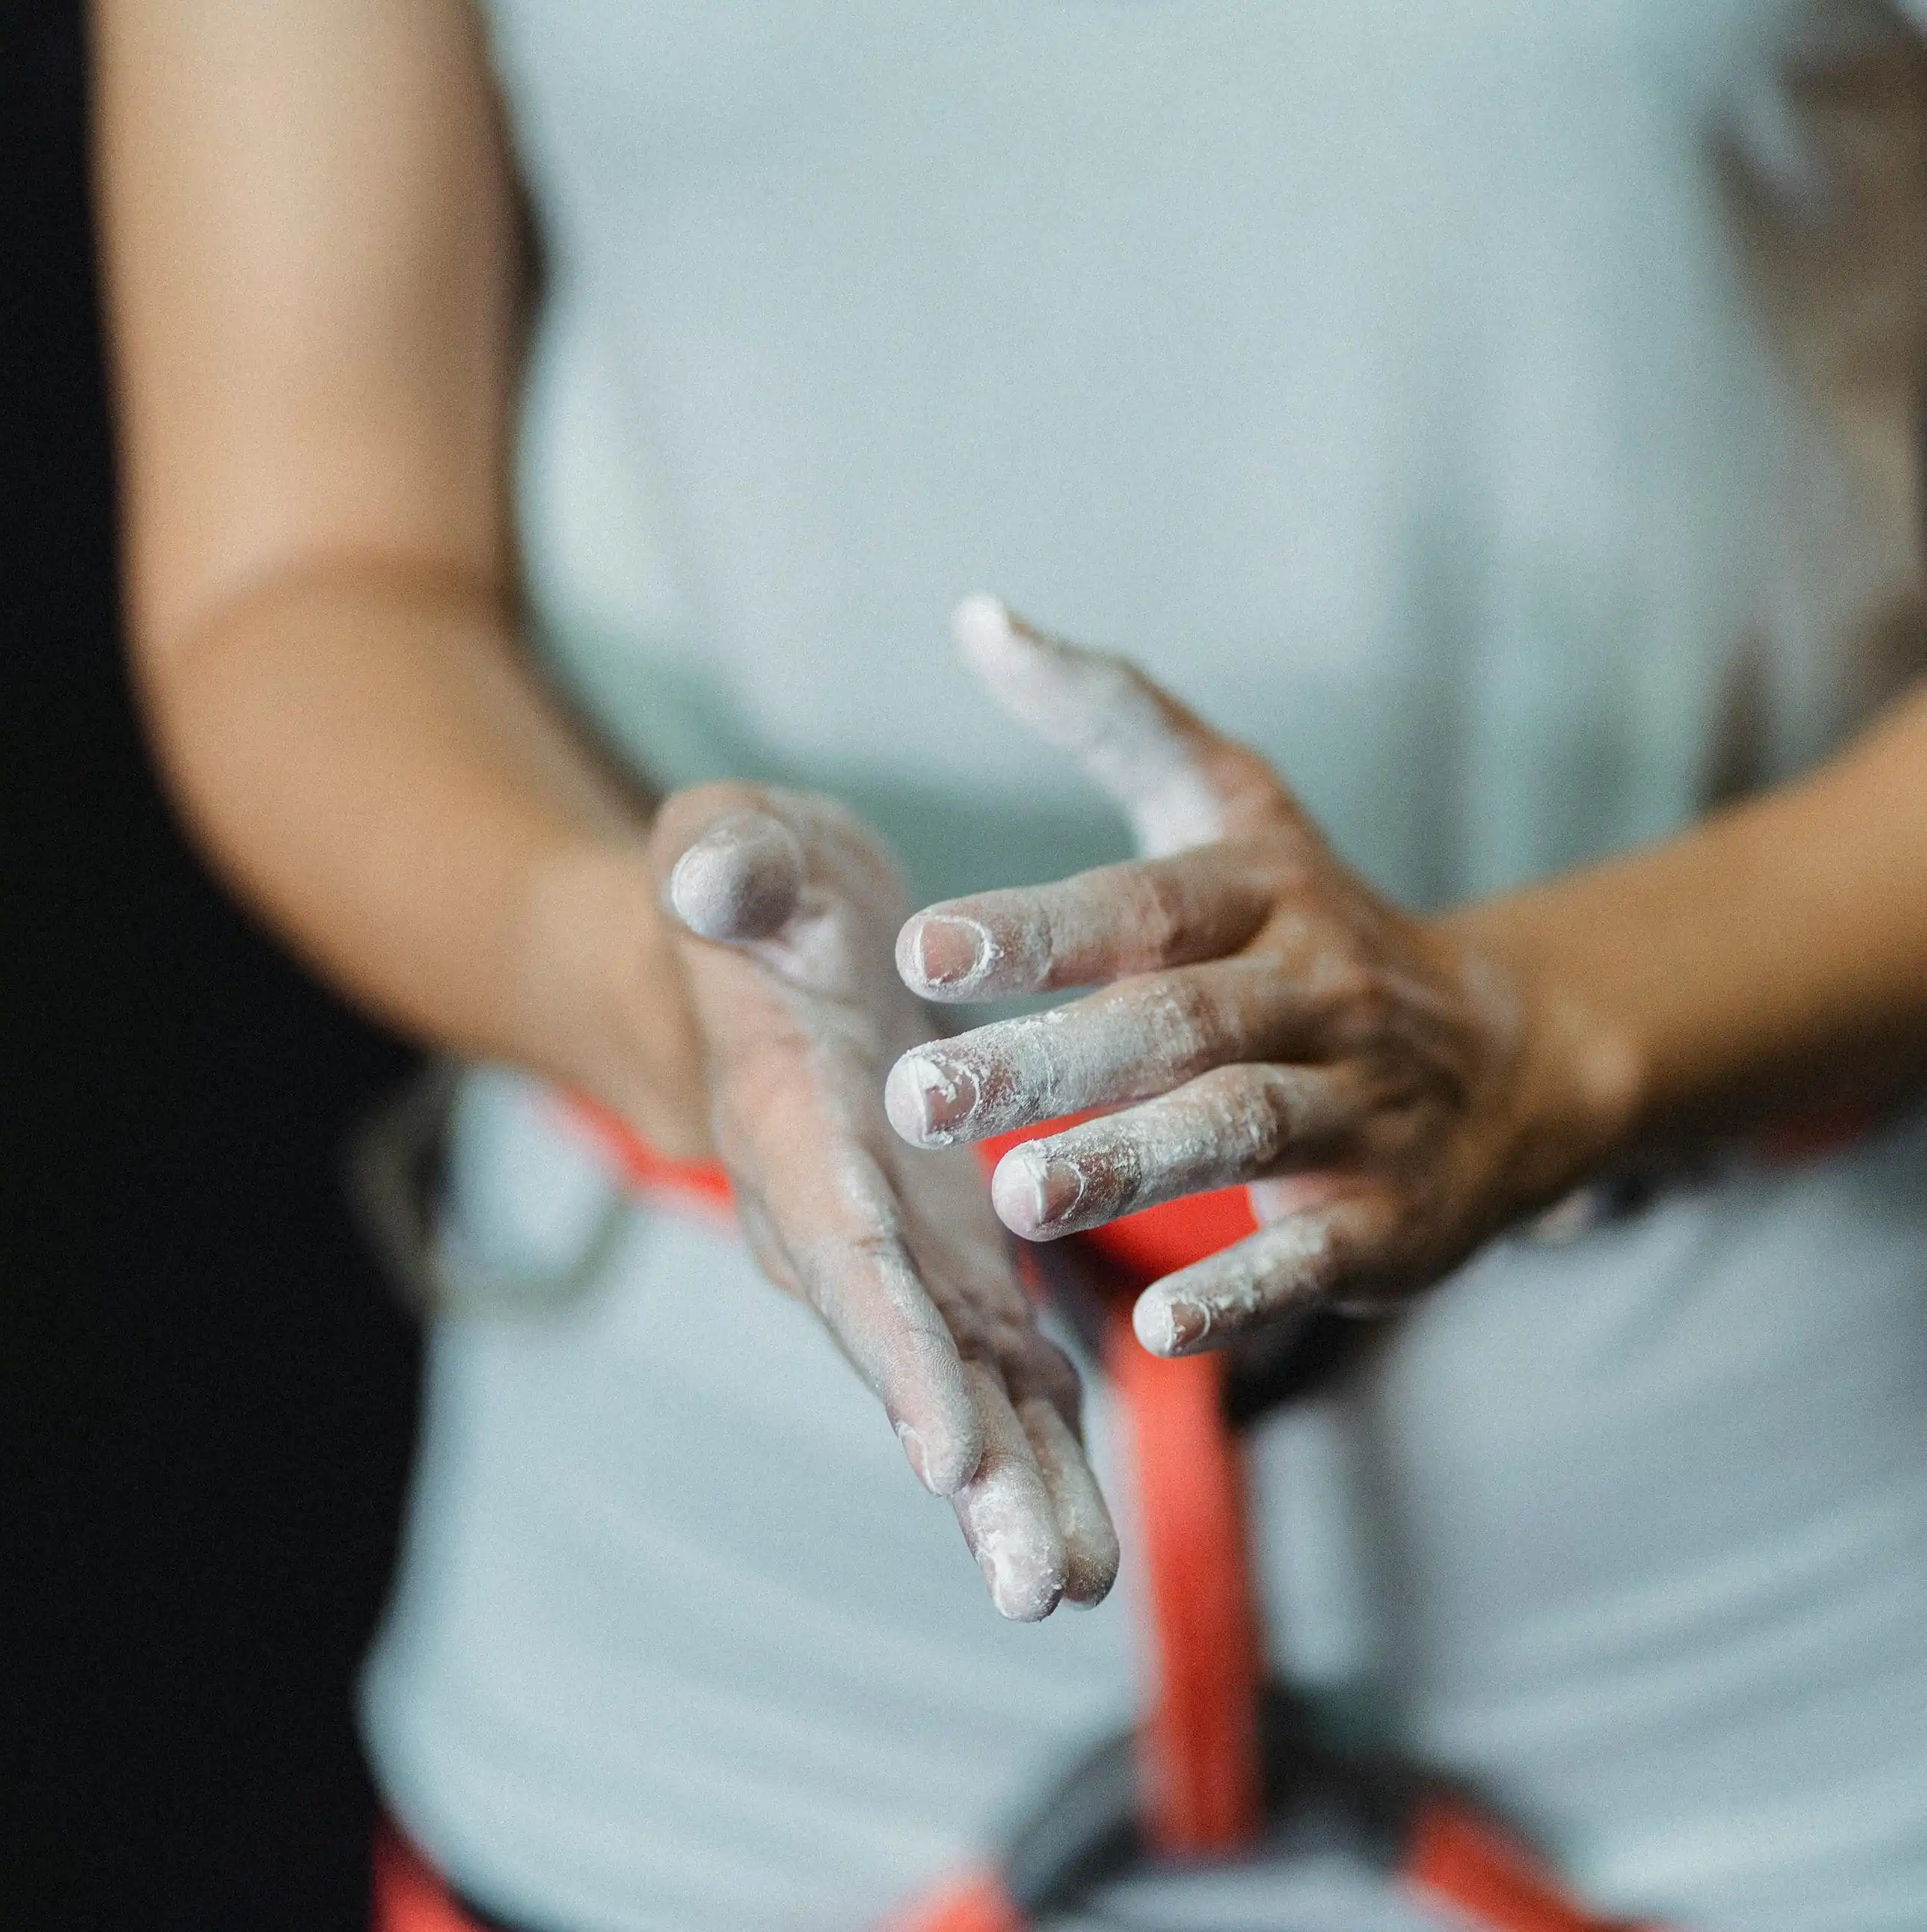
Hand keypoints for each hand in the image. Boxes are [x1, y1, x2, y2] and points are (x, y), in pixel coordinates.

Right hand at [646, 782, 1118, 1618]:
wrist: (763, 959)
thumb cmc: (754, 896)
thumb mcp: (735, 846)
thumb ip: (728, 867)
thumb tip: (717, 874)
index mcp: (795, 1121)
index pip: (844, 1245)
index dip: (895, 1345)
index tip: (948, 1448)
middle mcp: (839, 1218)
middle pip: (906, 1356)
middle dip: (967, 1466)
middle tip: (1029, 1580)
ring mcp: (901, 1252)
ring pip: (960, 1385)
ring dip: (1013, 1490)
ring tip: (1068, 1589)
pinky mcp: (950, 1259)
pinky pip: (999, 1364)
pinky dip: (1039, 1445)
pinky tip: (1087, 1542)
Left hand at [885, 597, 1634, 1358]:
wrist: (1510, 1057)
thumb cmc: (1314, 925)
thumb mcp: (1232, 807)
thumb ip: (1112, 716)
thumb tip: (977, 617)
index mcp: (1262, 893)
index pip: (1143, 905)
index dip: (1037, 924)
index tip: (920, 948)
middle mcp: (1317, 990)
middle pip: (1177, 1022)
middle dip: (1049, 1062)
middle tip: (921, 1097)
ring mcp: (1363, 1107)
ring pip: (1243, 1128)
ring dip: (1134, 1162)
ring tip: (1018, 1196)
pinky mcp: (1394, 1215)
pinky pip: (1320, 1254)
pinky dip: (1247, 1289)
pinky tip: (1160, 1328)